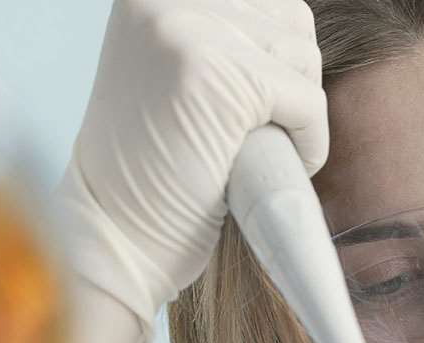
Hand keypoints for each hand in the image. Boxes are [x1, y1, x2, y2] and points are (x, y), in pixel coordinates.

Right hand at [57, 0, 326, 342]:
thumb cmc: (153, 173)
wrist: (116, 237)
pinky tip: (263, 169)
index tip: (245, 110)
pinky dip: (307, 143)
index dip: (274, 61)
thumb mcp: (178, 80)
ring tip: (250, 149)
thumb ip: (223, 41)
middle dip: (289, 82)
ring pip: (303, 56)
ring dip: (296, 112)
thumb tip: (296, 30)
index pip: (265, 1)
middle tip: (248, 134)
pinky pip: (307, 101)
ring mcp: (188, 29)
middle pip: (292, 18)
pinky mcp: (216, 76)